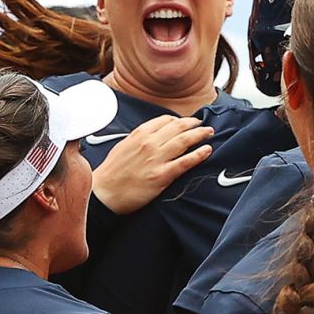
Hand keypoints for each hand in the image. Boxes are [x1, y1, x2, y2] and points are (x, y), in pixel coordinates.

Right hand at [91, 115, 213, 214]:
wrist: (104, 193)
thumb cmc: (111, 173)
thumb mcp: (123, 146)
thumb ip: (139, 138)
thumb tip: (153, 135)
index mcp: (139, 134)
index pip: (165, 120)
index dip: (178, 120)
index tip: (185, 122)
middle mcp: (149, 143)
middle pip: (178, 127)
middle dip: (193, 124)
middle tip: (202, 124)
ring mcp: (156, 159)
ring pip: (184, 141)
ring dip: (200, 135)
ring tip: (209, 133)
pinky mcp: (162, 176)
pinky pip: (185, 162)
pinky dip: (198, 154)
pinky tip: (207, 150)